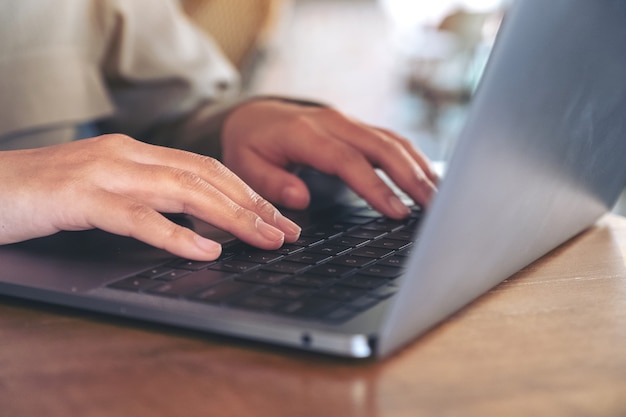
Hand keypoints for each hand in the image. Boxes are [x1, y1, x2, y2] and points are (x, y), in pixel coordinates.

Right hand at [0, 135, 300, 259]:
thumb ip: (149, 200)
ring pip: (184, 191)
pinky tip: (207, 249)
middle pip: (206, 177)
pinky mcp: (81, 198)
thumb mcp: (106, 191)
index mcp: (136, 153)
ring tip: (265, 239)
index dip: (246, 191)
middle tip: (286, 231)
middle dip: (253, 205)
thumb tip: (198, 225)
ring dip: (232, 217)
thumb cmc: (45, 195)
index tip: (275, 215)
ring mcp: (105, 174)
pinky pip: (139, 217)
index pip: (205, 168)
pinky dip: (178, 234)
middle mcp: (128, 156)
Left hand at [221, 99, 438, 217]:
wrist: (255, 115)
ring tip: (441, 198)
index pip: (347, 161)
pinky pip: (391, 140)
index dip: (375, 187)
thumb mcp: (244, 165)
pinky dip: (414, 159)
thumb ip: (270, 182)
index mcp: (305, 133)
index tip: (397, 212)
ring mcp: (348, 122)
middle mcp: (333, 123)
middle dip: (412, 178)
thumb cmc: (250, 145)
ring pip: (393, 141)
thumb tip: (300, 199)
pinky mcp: (358, 128)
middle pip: (382, 147)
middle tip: (435, 209)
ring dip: (420, 168)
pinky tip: (429, 178)